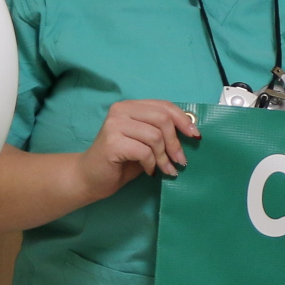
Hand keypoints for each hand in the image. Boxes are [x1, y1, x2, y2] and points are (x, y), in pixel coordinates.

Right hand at [72, 99, 198, 202]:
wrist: (90, 178)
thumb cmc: (121, 160)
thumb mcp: (146, 142)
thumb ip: (162, 132)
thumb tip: (192, 131)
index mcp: (130, 106)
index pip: (164, 106)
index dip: (183, 120)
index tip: (195, 136)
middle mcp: (121, 110)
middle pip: (162, 119)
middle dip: (176, 142)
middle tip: (181, 160)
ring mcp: (114, 125)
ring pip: (155, 136)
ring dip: (164, 157)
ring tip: (165, 169)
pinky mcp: (112, 142)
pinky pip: (144, 152)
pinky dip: (151, 164)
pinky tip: (149, 171)